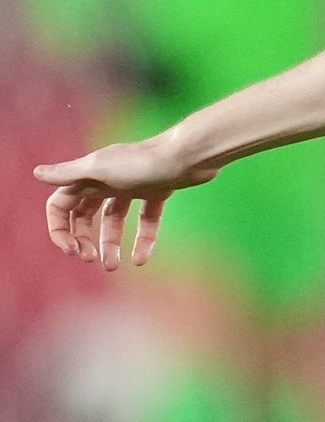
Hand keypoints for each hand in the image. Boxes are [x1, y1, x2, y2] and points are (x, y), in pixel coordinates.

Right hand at [35, 130, 215, 268]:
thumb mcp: (100, 168)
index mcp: (87, 176)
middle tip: (91, 259)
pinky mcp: (156, 191)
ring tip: (112, 266)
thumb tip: (37, 174)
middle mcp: (106, 180)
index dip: (60, 229)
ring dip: (110, 243)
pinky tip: (141, 260)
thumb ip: (69, 174)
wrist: (189, 155)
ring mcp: (132, 186)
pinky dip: (143, 239)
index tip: (72, 251)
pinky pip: (146, 219)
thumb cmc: (143, 161)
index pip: (60, 205)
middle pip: (84, 214)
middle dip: (83, 238)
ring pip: (113, 219)